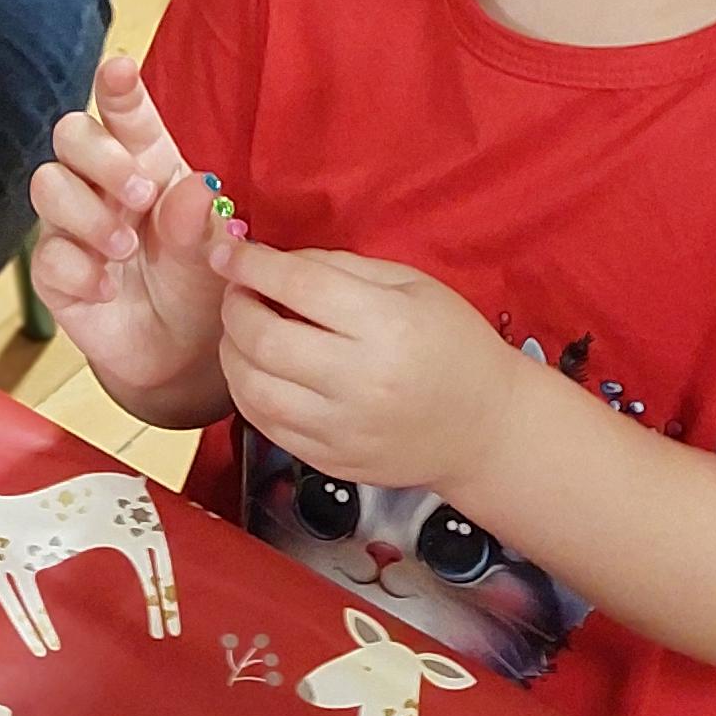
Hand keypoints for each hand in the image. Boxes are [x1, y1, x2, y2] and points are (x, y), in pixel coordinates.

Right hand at [25, 53, 231, 409]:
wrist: (178, 351)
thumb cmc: (196, 282)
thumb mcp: (211, 253)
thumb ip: (198, 223)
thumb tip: (194, 189)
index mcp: (147, 161)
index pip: (125, 113)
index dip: (118, 87)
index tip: (120, 68)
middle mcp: (101, 184)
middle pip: (72, 135)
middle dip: (101, 156)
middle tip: (140, 194)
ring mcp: (71, 225)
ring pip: (48, 185)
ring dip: (89, 215)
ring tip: (125, 250)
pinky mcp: (54, 270)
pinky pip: (47, 255)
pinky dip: (80, 269)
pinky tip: (107, 287)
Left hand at [214, 234, 519, 490]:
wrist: (486, 427)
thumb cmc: (454, 345)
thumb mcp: (411, 285)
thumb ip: (339, 267)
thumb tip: (274, 261)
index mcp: (386, 325)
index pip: (299, 286)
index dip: (251, 265)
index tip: (229, 253)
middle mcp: (361, 380)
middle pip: (265, 339)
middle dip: (235, 308)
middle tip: (237, 292)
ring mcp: (343, 428)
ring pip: (253, 389)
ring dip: (232, 354)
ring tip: (242, 333)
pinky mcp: (331, 462)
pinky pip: (266, 427)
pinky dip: (248, 394)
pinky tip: (258, 372)